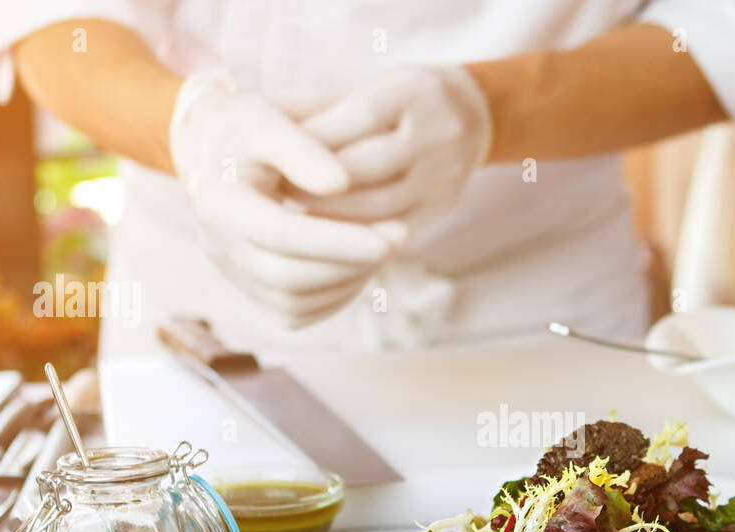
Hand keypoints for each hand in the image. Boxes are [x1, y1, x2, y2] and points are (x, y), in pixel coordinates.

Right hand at [169, 72, 406, 322]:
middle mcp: (217, 247)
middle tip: (400, 236)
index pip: (280, 233)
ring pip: (294, 304)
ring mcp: (232, 275)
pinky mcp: (250, 292)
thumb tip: (342, 183)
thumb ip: (302, 149)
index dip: (339, 239)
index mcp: (218, 203)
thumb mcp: (269, 121)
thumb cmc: (248, 131)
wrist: (215, 154)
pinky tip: (361, 265)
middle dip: (351, 262)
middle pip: (288, 278)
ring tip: (385, 246)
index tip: (393, 232)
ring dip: (348, 281)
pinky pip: (294, 313)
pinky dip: (334, 296)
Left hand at [292, 65, 490, 228]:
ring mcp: (444, 174)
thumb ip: (317, 109)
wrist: (475, 118)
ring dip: (330, 217)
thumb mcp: (366, 90)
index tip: (274, 156)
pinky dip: (354, 236)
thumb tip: (259, 120)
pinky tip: (324, 238)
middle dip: (315, 183)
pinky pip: (391, 230)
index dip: (314, 141)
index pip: (359, 117)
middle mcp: (437, 132)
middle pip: (367, 167)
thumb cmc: (401, 101)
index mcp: (414, 92)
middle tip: (274, 194)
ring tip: (293, 219)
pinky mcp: (443, 207)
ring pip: (379, 207)